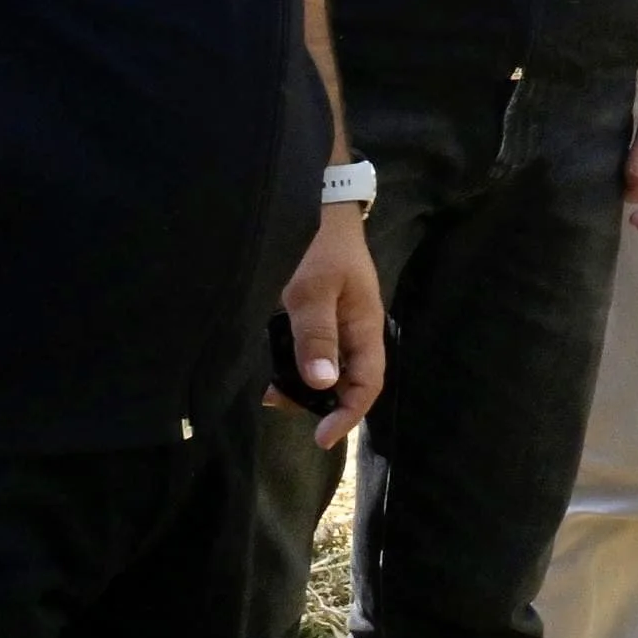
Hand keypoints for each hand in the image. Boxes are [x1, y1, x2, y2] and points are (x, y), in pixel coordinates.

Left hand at [271, 205, 386, 447]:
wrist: (316, 202)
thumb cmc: (319, 244)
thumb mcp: (313, 290)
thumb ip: (317, 335)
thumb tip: (323, 384)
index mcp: (364, 326)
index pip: (368, 383)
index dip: (348, 414)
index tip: (320, 436)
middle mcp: (354, 330)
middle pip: (346, 381)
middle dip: (317, 401)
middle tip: (278, 402)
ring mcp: (336, 322)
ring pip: (325, 368)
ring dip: (301, 383)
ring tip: (269, 388)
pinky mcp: (317, 314)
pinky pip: (310, 350)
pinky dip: (292, 363)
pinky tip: (270, 363)